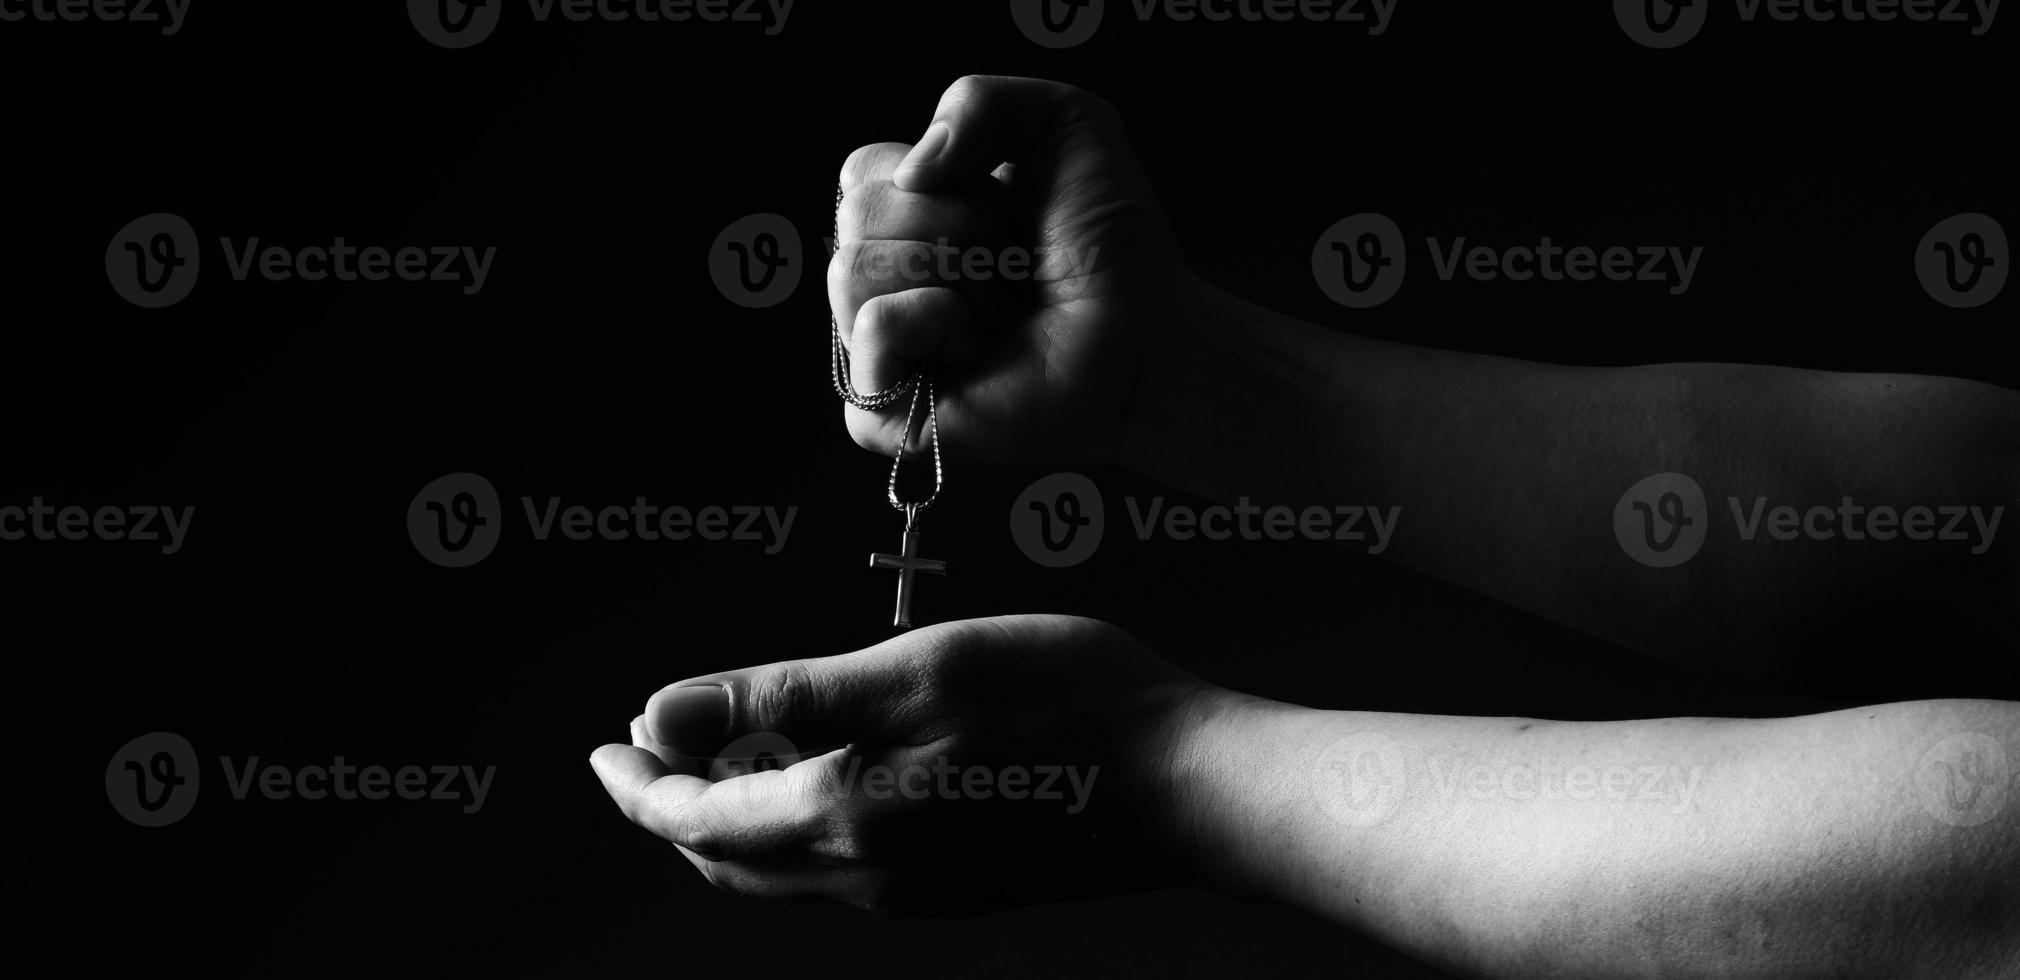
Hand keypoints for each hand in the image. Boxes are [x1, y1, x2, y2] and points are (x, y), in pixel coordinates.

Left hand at [588, 614, 1215, 915]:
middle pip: (726, 856)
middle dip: (672, 805)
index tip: (602, 746)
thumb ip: (779, 697)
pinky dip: (794, 828)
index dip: (636, 783)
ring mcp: (911, 894)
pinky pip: (837, 873)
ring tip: (722, 754)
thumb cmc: (1069, 705)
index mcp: (841, 817)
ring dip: (732, 817)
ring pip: (780, 869)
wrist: (1195, 793)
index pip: (692, 819)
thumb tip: (658, 717)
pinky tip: (820, 779)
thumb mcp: (914, 669)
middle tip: (644, 750)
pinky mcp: (952, 892)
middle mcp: (864, 875)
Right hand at [831, 75, 1192, 461]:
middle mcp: (881, 284)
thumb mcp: (1061, 122)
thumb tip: (912, 172)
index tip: (1003, 208)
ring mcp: (877, 352)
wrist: (1149, 330)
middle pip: (858, 213)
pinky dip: (938, 321)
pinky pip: (874, 328)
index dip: (940, 176)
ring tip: (1002, 309)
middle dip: (959, 223)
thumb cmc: (1109, 240)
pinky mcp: (881, 412)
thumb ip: (974, 99)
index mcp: (903, 222)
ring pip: (855, 268)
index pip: (860, 171)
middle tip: (1012, 265)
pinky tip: (979, 349)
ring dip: (956, 275)